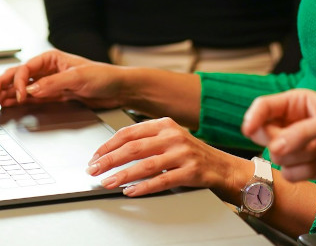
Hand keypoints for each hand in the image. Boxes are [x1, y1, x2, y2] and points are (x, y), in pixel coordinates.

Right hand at [0, 49, 125, 109]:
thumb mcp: (79, 77)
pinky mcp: (54, 95)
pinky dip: (19, 100)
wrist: (119, 89)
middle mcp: (49, 69)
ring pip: (23, 87)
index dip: (18, 81)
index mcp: (53, 58)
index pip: (26, 68)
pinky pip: (32, 97)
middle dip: (3, 84)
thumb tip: (32, 89)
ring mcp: (50, 83)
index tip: (19, 95)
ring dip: (8, 93)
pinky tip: (9, 103)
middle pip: (19, 76)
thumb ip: (54, 83)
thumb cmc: (104, 76)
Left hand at [86, 117, 248, 199]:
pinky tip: (130, 191)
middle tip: (93, 170)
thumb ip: (146, 139)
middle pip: (134, 148)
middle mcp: (174, 136)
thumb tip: (113, 151)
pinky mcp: (190, 171)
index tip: (95, 156)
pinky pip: (162, 180)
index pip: (130, 132)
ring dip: (122, 175)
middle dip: (109, 160)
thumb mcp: (170, 137)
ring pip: (145, 164)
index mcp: (165, 124)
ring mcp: (183, 154)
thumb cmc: (191, 153)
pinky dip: (143, 186)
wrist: (222, 166)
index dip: (109, 145)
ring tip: (107, 182)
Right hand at [242, 89, 315, 182]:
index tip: (249, 129)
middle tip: (309, 140)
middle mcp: (291, 123)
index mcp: (296, 102)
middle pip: (263, 135)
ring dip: (300, 157)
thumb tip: (276, 147)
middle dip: (285, 142)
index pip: (263, 107)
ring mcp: (296, 145)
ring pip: (276, 157)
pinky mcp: (302, 165)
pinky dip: (306, 172)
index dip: (252, 117)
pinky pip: (288, 174)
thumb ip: (303, 133)